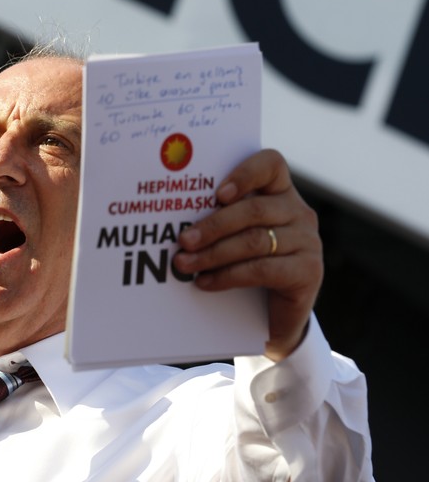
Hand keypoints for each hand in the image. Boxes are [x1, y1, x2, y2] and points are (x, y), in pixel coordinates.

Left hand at [173, 149, 322, 360]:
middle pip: (254, 209)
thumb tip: (172, 221)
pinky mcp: (309, 271)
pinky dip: (228, 276)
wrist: (274, 316)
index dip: (244, 174)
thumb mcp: (232, 237)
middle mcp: (299, 212)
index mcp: (280, 193)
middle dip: (212, 225)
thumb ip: (217, 219)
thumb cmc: (244, 266)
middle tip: (183, 241)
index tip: (216, 194)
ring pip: (254, 241)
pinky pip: (262, 269)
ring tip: (184, 264)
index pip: (271, 164)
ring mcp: (308, 241)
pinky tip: (205, 282)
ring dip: (213, 253)